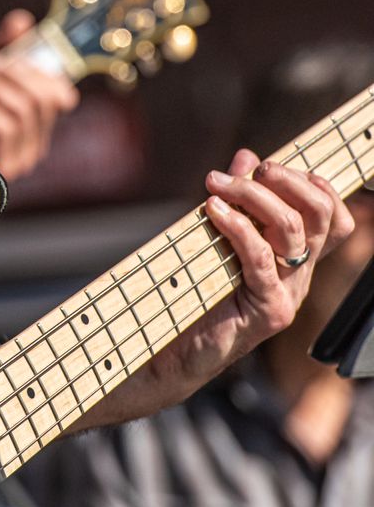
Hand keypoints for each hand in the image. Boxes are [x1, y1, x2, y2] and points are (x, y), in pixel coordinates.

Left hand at [0, 9, 78, 180]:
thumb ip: (1, 48)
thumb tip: (21, 20)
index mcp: (36, 125)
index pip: (60, 95)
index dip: (39, 70)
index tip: (9, 57)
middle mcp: (33, 146)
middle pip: (42, 99)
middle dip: (11, 73)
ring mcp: (18, 161)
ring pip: (23, 111)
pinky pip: (4, 128)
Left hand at [83, 149, 353, 425]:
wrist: (172, 351)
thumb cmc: (192, 292)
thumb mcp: (217, 237)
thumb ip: (237, 199)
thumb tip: (246, 156)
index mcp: (295, 260)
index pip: (333, 218)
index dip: (317, 187)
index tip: (276, 167)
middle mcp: (300, 276)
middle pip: (319, 216)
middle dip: (287, 180)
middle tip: (252, 169)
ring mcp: (287, 294)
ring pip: (291, 229)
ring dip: (252, 195)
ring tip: (216, 184)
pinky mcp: (267, 310)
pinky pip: (260, 258)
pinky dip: (237, 227)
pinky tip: (212, 210)